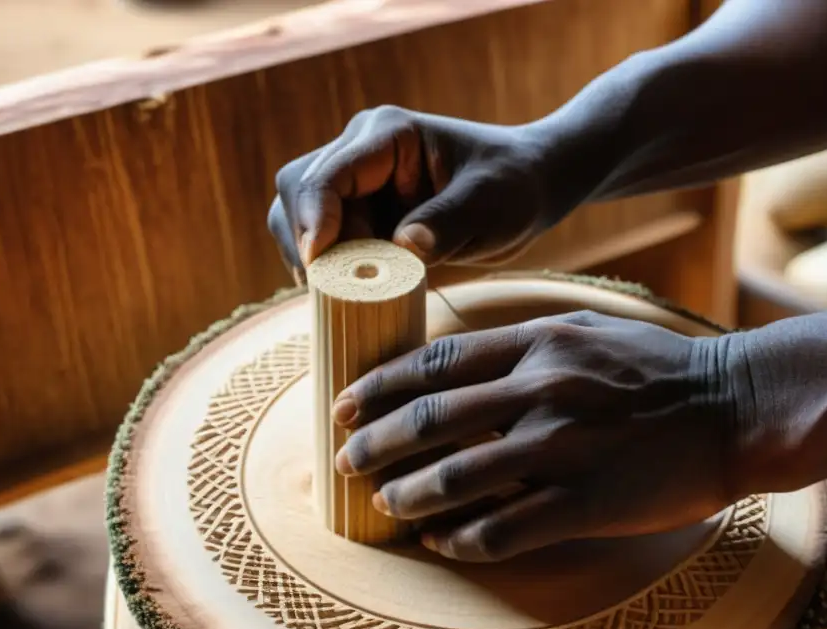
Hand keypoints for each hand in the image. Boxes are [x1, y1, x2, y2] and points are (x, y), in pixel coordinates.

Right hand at [268, 106, 554, 281]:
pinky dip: (326, 270)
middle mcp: (359, 153)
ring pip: (298, 219)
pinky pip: (321, 243)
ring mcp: (355, 184)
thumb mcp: (492, 205)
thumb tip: (402, 246)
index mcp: (387, 136)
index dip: (312, 219)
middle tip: (341, 286)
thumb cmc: (515, 186)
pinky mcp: (359, 215)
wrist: (529, 189)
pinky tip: (351, 294)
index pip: (326, 175)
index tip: (317, 263)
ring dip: (312, 259)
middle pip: (297, 193)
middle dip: (307, 242)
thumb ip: (449, 222)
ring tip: (348, 293)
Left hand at [330, 311, 747, 561]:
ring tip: (383, 507)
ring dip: (408, 496)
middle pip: (431, 419)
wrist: (736, 408)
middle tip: (341, 463)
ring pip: (457, 477)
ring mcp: (564, 448)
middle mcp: (542, 390)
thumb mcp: (585, 330)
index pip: (434, 363)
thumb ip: (520, 343)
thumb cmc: (658, 369)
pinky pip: (505, 528)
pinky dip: (462, 538)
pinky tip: (442, 542)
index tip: (342, 407)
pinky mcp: (588, 502)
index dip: (378, 388)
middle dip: (374, 445)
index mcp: (537, 343)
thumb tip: (453, 361)